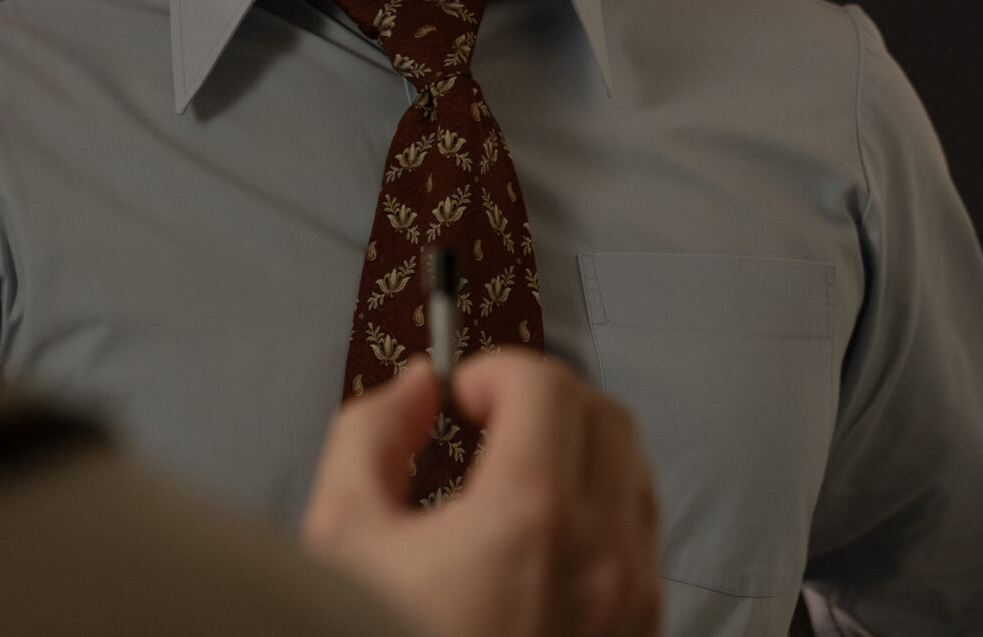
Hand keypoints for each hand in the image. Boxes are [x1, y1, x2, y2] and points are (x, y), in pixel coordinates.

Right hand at [300, 350, 659, 636]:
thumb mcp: (341, 535)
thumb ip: (370, 434)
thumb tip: (415, 388)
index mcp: (528, 516)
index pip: (545, 385)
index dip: (495, 371)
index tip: (460, 397)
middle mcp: (600, 554)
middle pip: (604, 415)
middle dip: (541, 399)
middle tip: (485, 424)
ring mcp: (630, 599)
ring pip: (634, 470)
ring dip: (577, 450)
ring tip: (511, 480)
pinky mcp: (640, 633)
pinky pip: (641, 534)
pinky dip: (601, 507)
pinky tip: (540, 537)